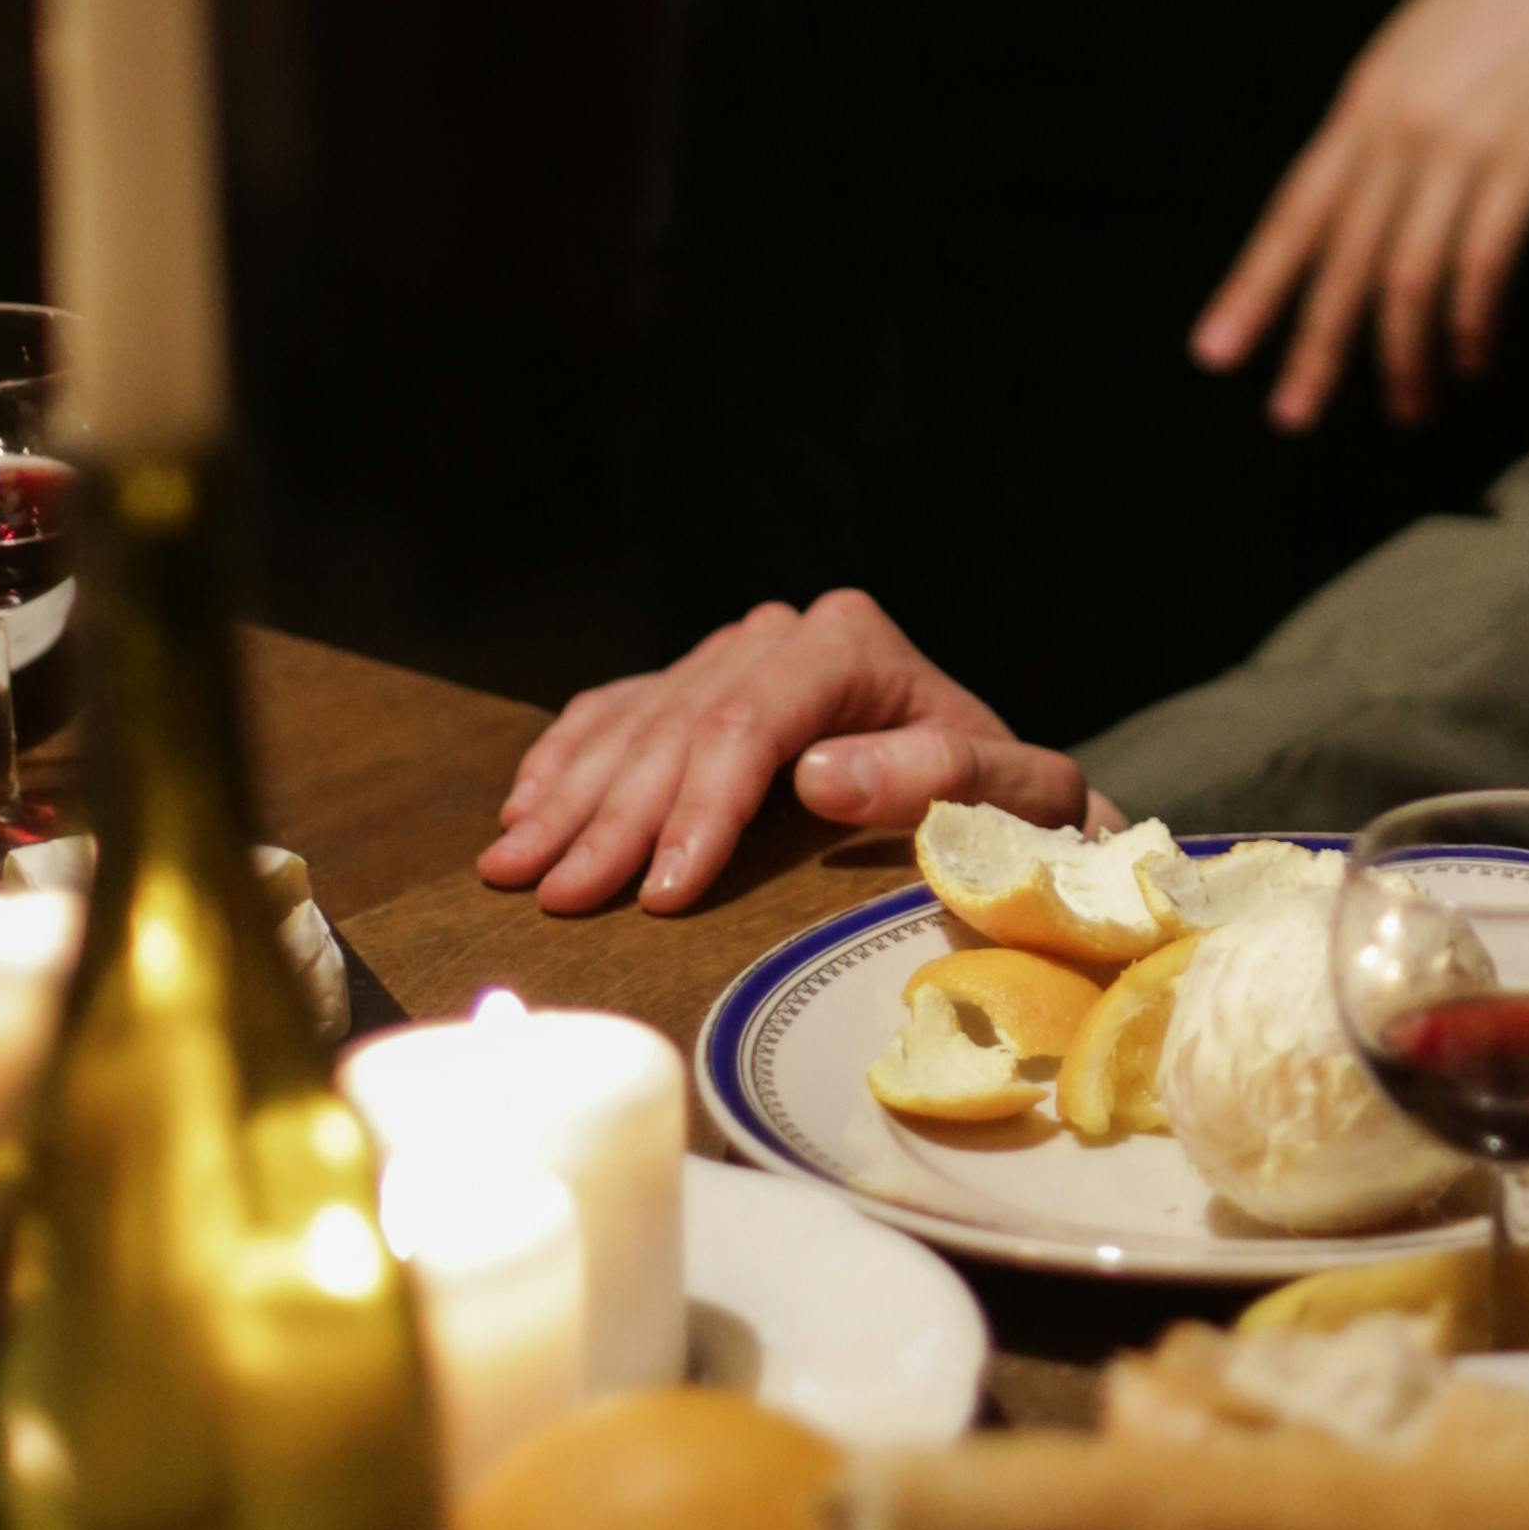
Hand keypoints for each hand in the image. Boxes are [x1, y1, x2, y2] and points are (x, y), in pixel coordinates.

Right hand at [481, 591, 1085, 915]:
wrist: (1007, 794)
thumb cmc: (1011, 807)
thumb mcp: (1013, 794)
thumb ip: (939, 775)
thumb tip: (821, 774)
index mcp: (850, 643)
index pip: (748, 722)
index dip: (695, 809)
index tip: (658, 891)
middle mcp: (784, 631)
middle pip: (678, 726)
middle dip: (613, 818)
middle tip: (561, 898)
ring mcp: (737, 650)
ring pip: (633, 720)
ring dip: (568, 797)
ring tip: (515, 868)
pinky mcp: (705, 680)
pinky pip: (617, 710)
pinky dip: (567, 760)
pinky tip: (526, 811)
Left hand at [1192, 0, 1528, 430]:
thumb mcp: (1421, 49)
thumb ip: (1386, 120)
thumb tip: (1357, 196)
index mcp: (1367, 101)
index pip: (1294, 211)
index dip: (1254, 286)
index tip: (1215, 352)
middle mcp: (1400, 127)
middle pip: (1342, 258)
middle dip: (1315, 345)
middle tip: (1292, 417)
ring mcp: (1462, 142)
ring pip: (1408, 274)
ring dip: (1403, 354)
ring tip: (1408, 407)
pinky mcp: (1528, 155)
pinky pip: (1484, 259)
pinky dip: (1472, 319)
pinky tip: (1472, 358)